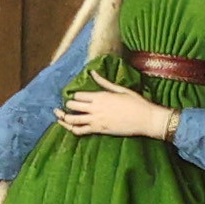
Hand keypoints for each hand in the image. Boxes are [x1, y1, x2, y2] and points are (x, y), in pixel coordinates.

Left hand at [57, 85, 174, 143]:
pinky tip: (68, 127)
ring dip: (64, 118)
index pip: (79, 95)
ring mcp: (96, 120)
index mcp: (100, 95)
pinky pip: (80, 131)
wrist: (146, 119)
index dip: (74, 96)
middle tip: (63, 107)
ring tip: (58, 116)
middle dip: (67, 106)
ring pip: (73, 119)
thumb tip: (92, 72)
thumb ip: (104, 82)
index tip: (72, 98)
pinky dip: (72, 129)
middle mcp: (96, 107)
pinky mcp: (99, 130)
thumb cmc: (136, 102)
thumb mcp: (120, 89)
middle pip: (73, 106)